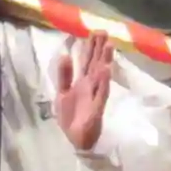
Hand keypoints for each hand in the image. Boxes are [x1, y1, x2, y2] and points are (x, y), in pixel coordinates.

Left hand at [54, 33, 114, 153]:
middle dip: (99, 48)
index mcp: (81, 81)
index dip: (90, 47)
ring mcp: (95, 95)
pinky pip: (101, 93)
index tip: (95, 32)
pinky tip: (106, 70)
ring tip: (109, 46)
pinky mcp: (97, 108)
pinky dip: (103, 82)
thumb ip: (63, 75)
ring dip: (105, 61)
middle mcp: (90, 85)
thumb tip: (65, 54)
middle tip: (104, 31)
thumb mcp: (61, 93)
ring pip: (101, 75)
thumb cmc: (70, 117)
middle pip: (95, 64)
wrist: (75, 140)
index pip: (87, 61)